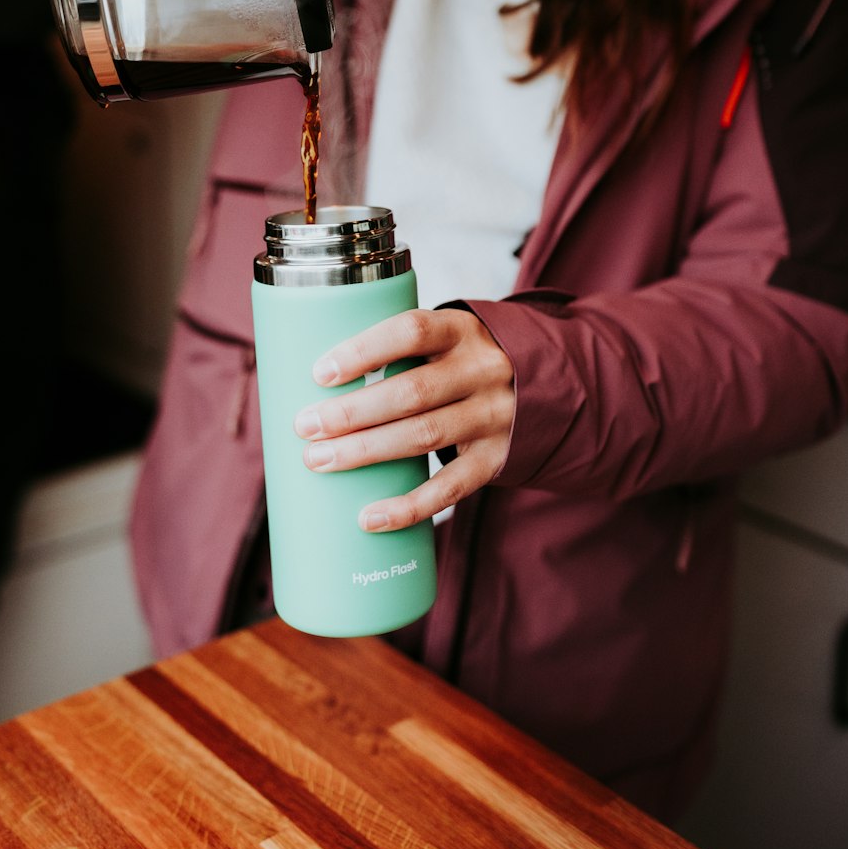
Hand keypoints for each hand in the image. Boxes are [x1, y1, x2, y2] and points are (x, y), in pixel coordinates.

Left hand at [293, 308, 514, 530]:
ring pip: (424, 437)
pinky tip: (368, 518)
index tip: (319, 373)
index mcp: (460, 331)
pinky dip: (407, 507)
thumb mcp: (441, 341)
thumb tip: (312, 385)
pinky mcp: (495, 458)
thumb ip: (395, 354)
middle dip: (352, 413)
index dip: (364, 351)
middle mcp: (482, 370)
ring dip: (366, 452)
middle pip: (411, 392)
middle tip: (305, 427)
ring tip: (319, 461)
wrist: (542, 385)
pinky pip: (450, 488)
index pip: (411, 332)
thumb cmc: (457, 361)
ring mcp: (493, 416)